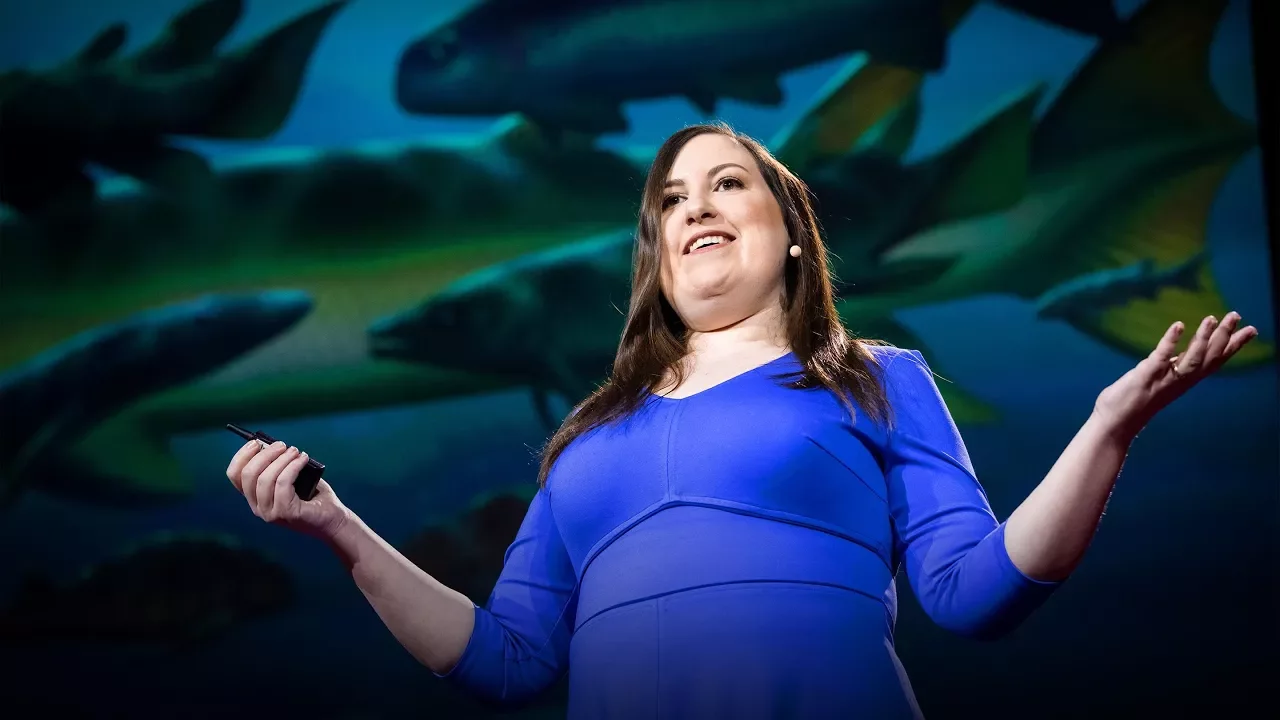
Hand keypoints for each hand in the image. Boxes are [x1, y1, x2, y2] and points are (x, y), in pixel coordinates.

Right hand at [226, 440, 349, 540]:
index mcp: (254, 496)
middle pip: (248, 475)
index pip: (234, 476)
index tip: (255, 442)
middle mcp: (258, 507)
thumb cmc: (312, 494)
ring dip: (281, 459)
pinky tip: (303, 459)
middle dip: (264, 454)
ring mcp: (270, 513)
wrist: (332, 518)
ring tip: (296, 451)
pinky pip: (283, 483)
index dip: (242, 456)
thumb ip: (278, 463)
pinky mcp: (286, 513)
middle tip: (281, 445)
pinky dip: (293, 466)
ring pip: (265, 478)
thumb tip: (270, 444)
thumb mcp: (291, 475)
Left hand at [1093, 312, 1257, 439]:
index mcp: (1184, 380)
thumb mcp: (1159, 381)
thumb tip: (1179, 354)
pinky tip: (1179, 325)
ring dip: (1203, 339)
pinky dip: (1171, 341)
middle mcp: (1179, 381)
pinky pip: (1161, 357)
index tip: (1251, 329)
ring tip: (1213, 318)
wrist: (1115, 425)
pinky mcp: (1145, 377)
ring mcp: (1164, 380)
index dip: (1233, 346)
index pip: (1214, 361)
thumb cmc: (1134, 403)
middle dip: (1225, 336)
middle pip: (1209, 358)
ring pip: (1192, 359)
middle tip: (1237, 314)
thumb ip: (1171, 368)